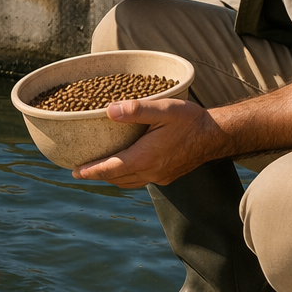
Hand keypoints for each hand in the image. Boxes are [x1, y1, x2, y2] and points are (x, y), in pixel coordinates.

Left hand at [71, 98, 227, 188]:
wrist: (216, 135)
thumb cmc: (190, 120)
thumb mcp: (164, 109)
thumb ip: (136, 110)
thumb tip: (109, 110)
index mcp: (145, 157)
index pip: (110, 168)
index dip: (91, 171)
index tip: (74, 171)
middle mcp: (150, 172)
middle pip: (116, 178)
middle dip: (97, 175)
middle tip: (80, 170)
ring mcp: (160, 177)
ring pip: (128, 182)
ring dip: (112, 177)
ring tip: (99, 170)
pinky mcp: (168, 176)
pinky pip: (141, 181)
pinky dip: (127, 177)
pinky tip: (126, 167)